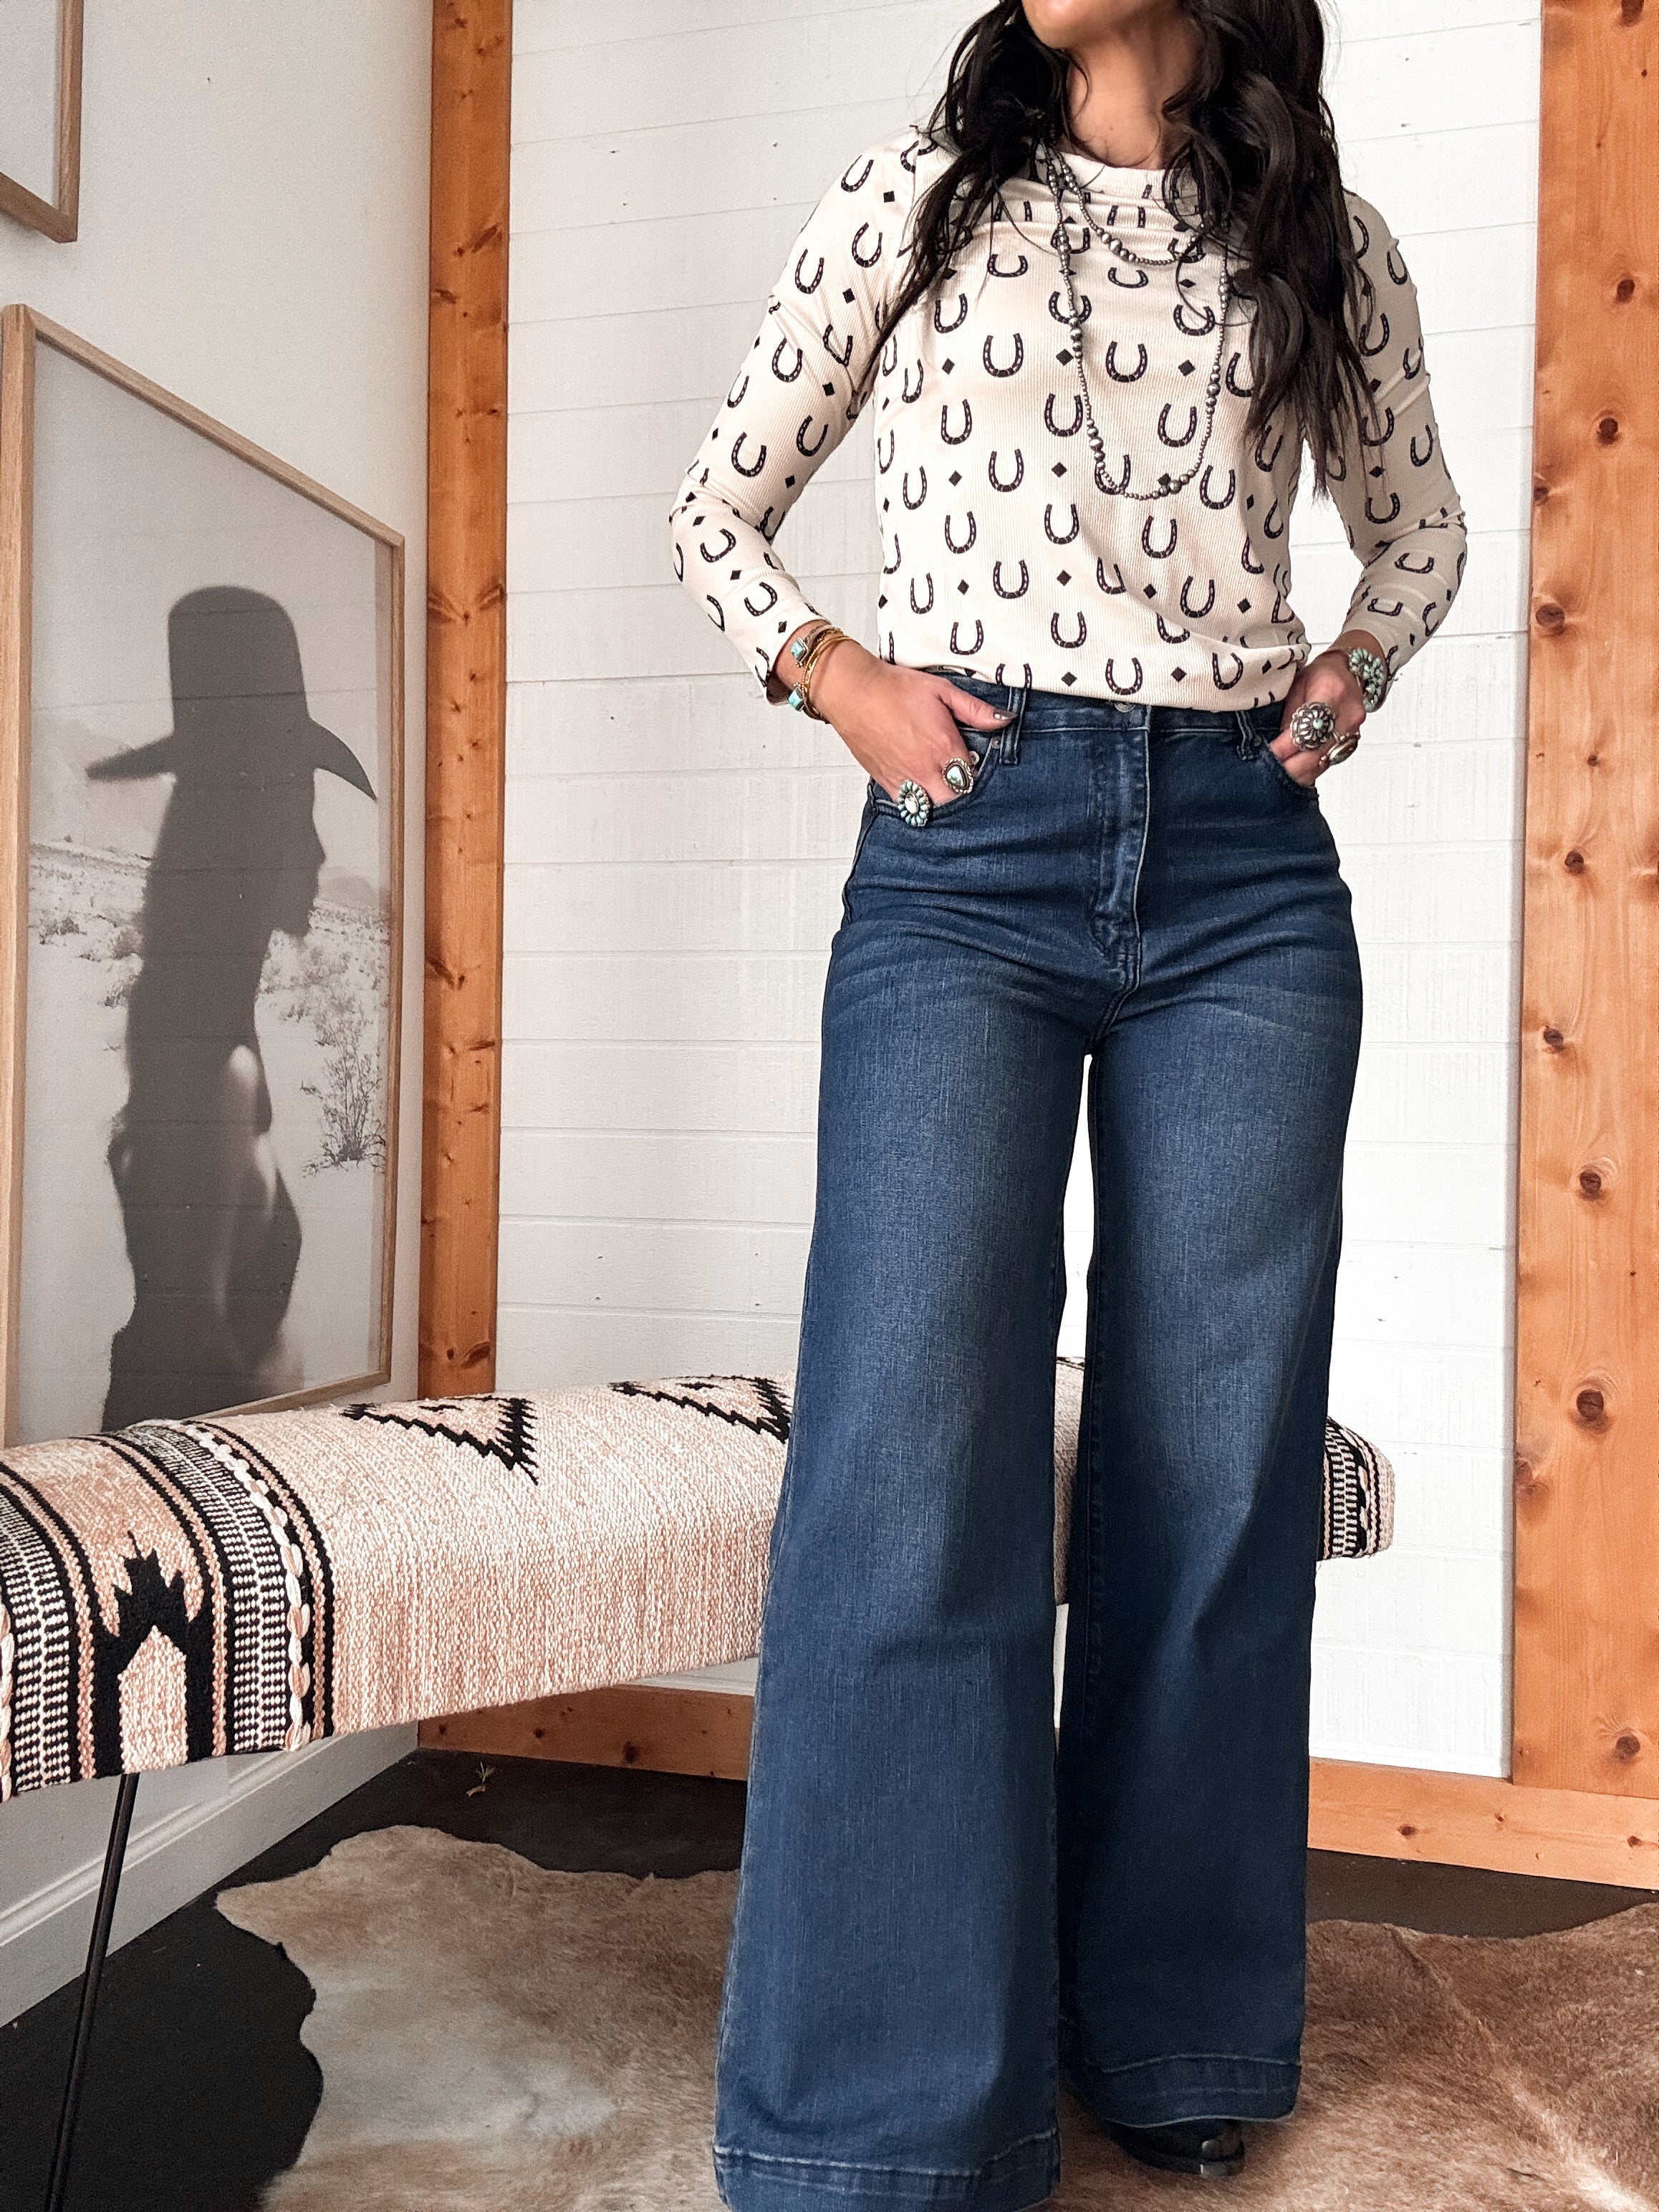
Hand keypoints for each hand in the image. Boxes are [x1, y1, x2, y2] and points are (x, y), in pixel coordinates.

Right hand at [791, 636, 1015, 804]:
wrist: (854, 692)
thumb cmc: (894, 688)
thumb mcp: (942, 690)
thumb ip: (976, 710)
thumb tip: (1004, 720)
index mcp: (944, 746)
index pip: (973, 777)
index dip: (978, 773)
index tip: (975, 764)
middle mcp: (925, 768)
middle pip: (955, 800)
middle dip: (962, 794)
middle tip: (961, 779)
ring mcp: (904, 778)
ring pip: (931, 808)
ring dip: (941, 801)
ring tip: (944, 787)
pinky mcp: (885, 782)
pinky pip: (907, 805)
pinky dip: (918, 803)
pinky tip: (922, 790)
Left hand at [1272, 637, 1374, 785]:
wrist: (1350, 672)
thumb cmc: (1322, 675)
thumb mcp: (1297, 685)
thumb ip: (1288, 716)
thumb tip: (1276, 744)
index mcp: (1331, 692)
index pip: (1307, 728)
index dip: (1285, 746)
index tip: (1269, 754)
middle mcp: (1347, 714)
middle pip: (1316, 751)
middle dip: (1290, 766)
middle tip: (1268, 772)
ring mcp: (1353, 729)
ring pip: (1323, 761)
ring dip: (1299, 773)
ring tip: (1278, 777)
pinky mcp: (1352, 740)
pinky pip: (1329, 762)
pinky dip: (1310, 771)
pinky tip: (1295, 774)